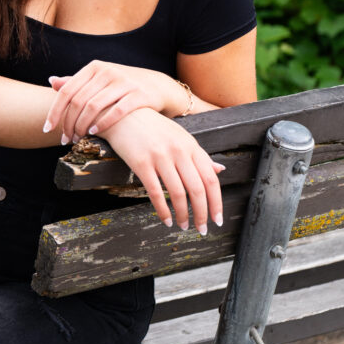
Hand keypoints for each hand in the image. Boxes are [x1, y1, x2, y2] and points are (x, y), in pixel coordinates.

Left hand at [43, 60, 182, 144]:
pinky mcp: (139, 94)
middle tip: (65, 139)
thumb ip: (77, 82)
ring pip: (94, 106)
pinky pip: (117, 111)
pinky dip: (103, 123)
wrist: (158, 85)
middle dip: (68, 123)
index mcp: (94, 67)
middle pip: (78, 101)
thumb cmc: (122, 85)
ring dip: (82, 126)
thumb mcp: (100, 79)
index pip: (66, 91)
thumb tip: (52, 82)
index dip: (54, 111)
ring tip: (78, 139)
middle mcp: (107, 71)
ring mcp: (124, 82)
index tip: (47, 128)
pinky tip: (95, 133)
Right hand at [101, 107, 224, 233]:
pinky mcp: (141, 162)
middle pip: (197, 189)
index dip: (216, 202)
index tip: (217, 219)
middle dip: (202, 214)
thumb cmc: (154, 127)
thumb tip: (220, 170)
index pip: (210, 179)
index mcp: (191, 146)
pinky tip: (166, 220)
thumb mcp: (181, 137)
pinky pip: (156, 192)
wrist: (124, 114)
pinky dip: (163, 210)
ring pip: (178, 193)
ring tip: (183, 226)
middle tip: (202, 229)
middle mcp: (178, 151)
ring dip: (182, 215)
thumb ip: (199, 156)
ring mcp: (160, 156)